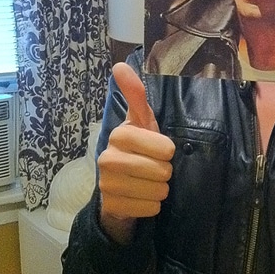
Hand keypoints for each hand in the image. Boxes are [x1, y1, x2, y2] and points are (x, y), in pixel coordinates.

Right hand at [98, 62, 174, 243]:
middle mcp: (107, 157)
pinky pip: (150, 208)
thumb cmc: (138, 149)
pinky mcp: (111, 205)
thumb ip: (136, 96)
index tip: (163, 151)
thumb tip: (119, 65)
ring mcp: (106, 183)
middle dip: (165, 172)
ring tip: (149, 183)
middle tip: (155, 169)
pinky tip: (142, 198)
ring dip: (160, 189)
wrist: (120, 187)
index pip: (163, 147)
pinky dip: (152, 205)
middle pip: (161, 170)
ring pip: (158, 190)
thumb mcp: (142, 122)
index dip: (168, 151)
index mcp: (119, 134)